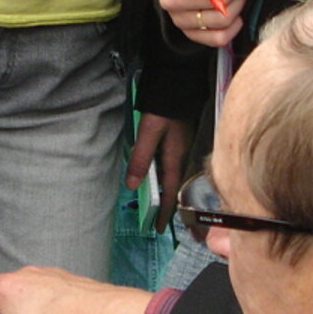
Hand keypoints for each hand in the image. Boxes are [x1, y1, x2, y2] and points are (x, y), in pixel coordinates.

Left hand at [126, 114, 193, 231]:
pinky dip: (162, 178)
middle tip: (154, 222)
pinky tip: (154, 179)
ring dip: (162, 193)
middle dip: (164, 207)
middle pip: (172, 188)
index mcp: (175, 159)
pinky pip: (170, 167)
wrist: (178, 85)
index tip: (158, 229)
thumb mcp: (149, 134)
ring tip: (153, 206)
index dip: (163, 212)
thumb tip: (131, 184)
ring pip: (171, 178)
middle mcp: (180, 157)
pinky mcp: (177, 143)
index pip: (169, 193)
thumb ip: (140, 158)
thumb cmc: (163, 109)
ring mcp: (180, 150)